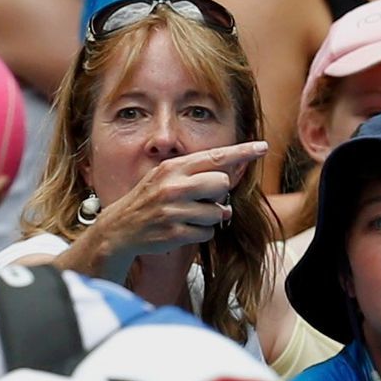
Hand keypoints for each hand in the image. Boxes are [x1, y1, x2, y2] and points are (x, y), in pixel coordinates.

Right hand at [90, 140, 268, 263]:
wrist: (118, 229)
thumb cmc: (149, 200)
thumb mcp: (165, 178)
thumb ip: (195, 172)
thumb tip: (231, 171)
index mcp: (173, 168)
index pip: (215, 156)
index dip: (242, 152)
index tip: (262, 147)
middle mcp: (173, 187)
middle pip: (222, 184)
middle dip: (218, 194)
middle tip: (202, 199)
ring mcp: (173, 211)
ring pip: (217, 212)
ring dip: (210, 217)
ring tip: (189, 217)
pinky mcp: (174, 233)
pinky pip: (207, 233)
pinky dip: (201, 233)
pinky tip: (183, 230)